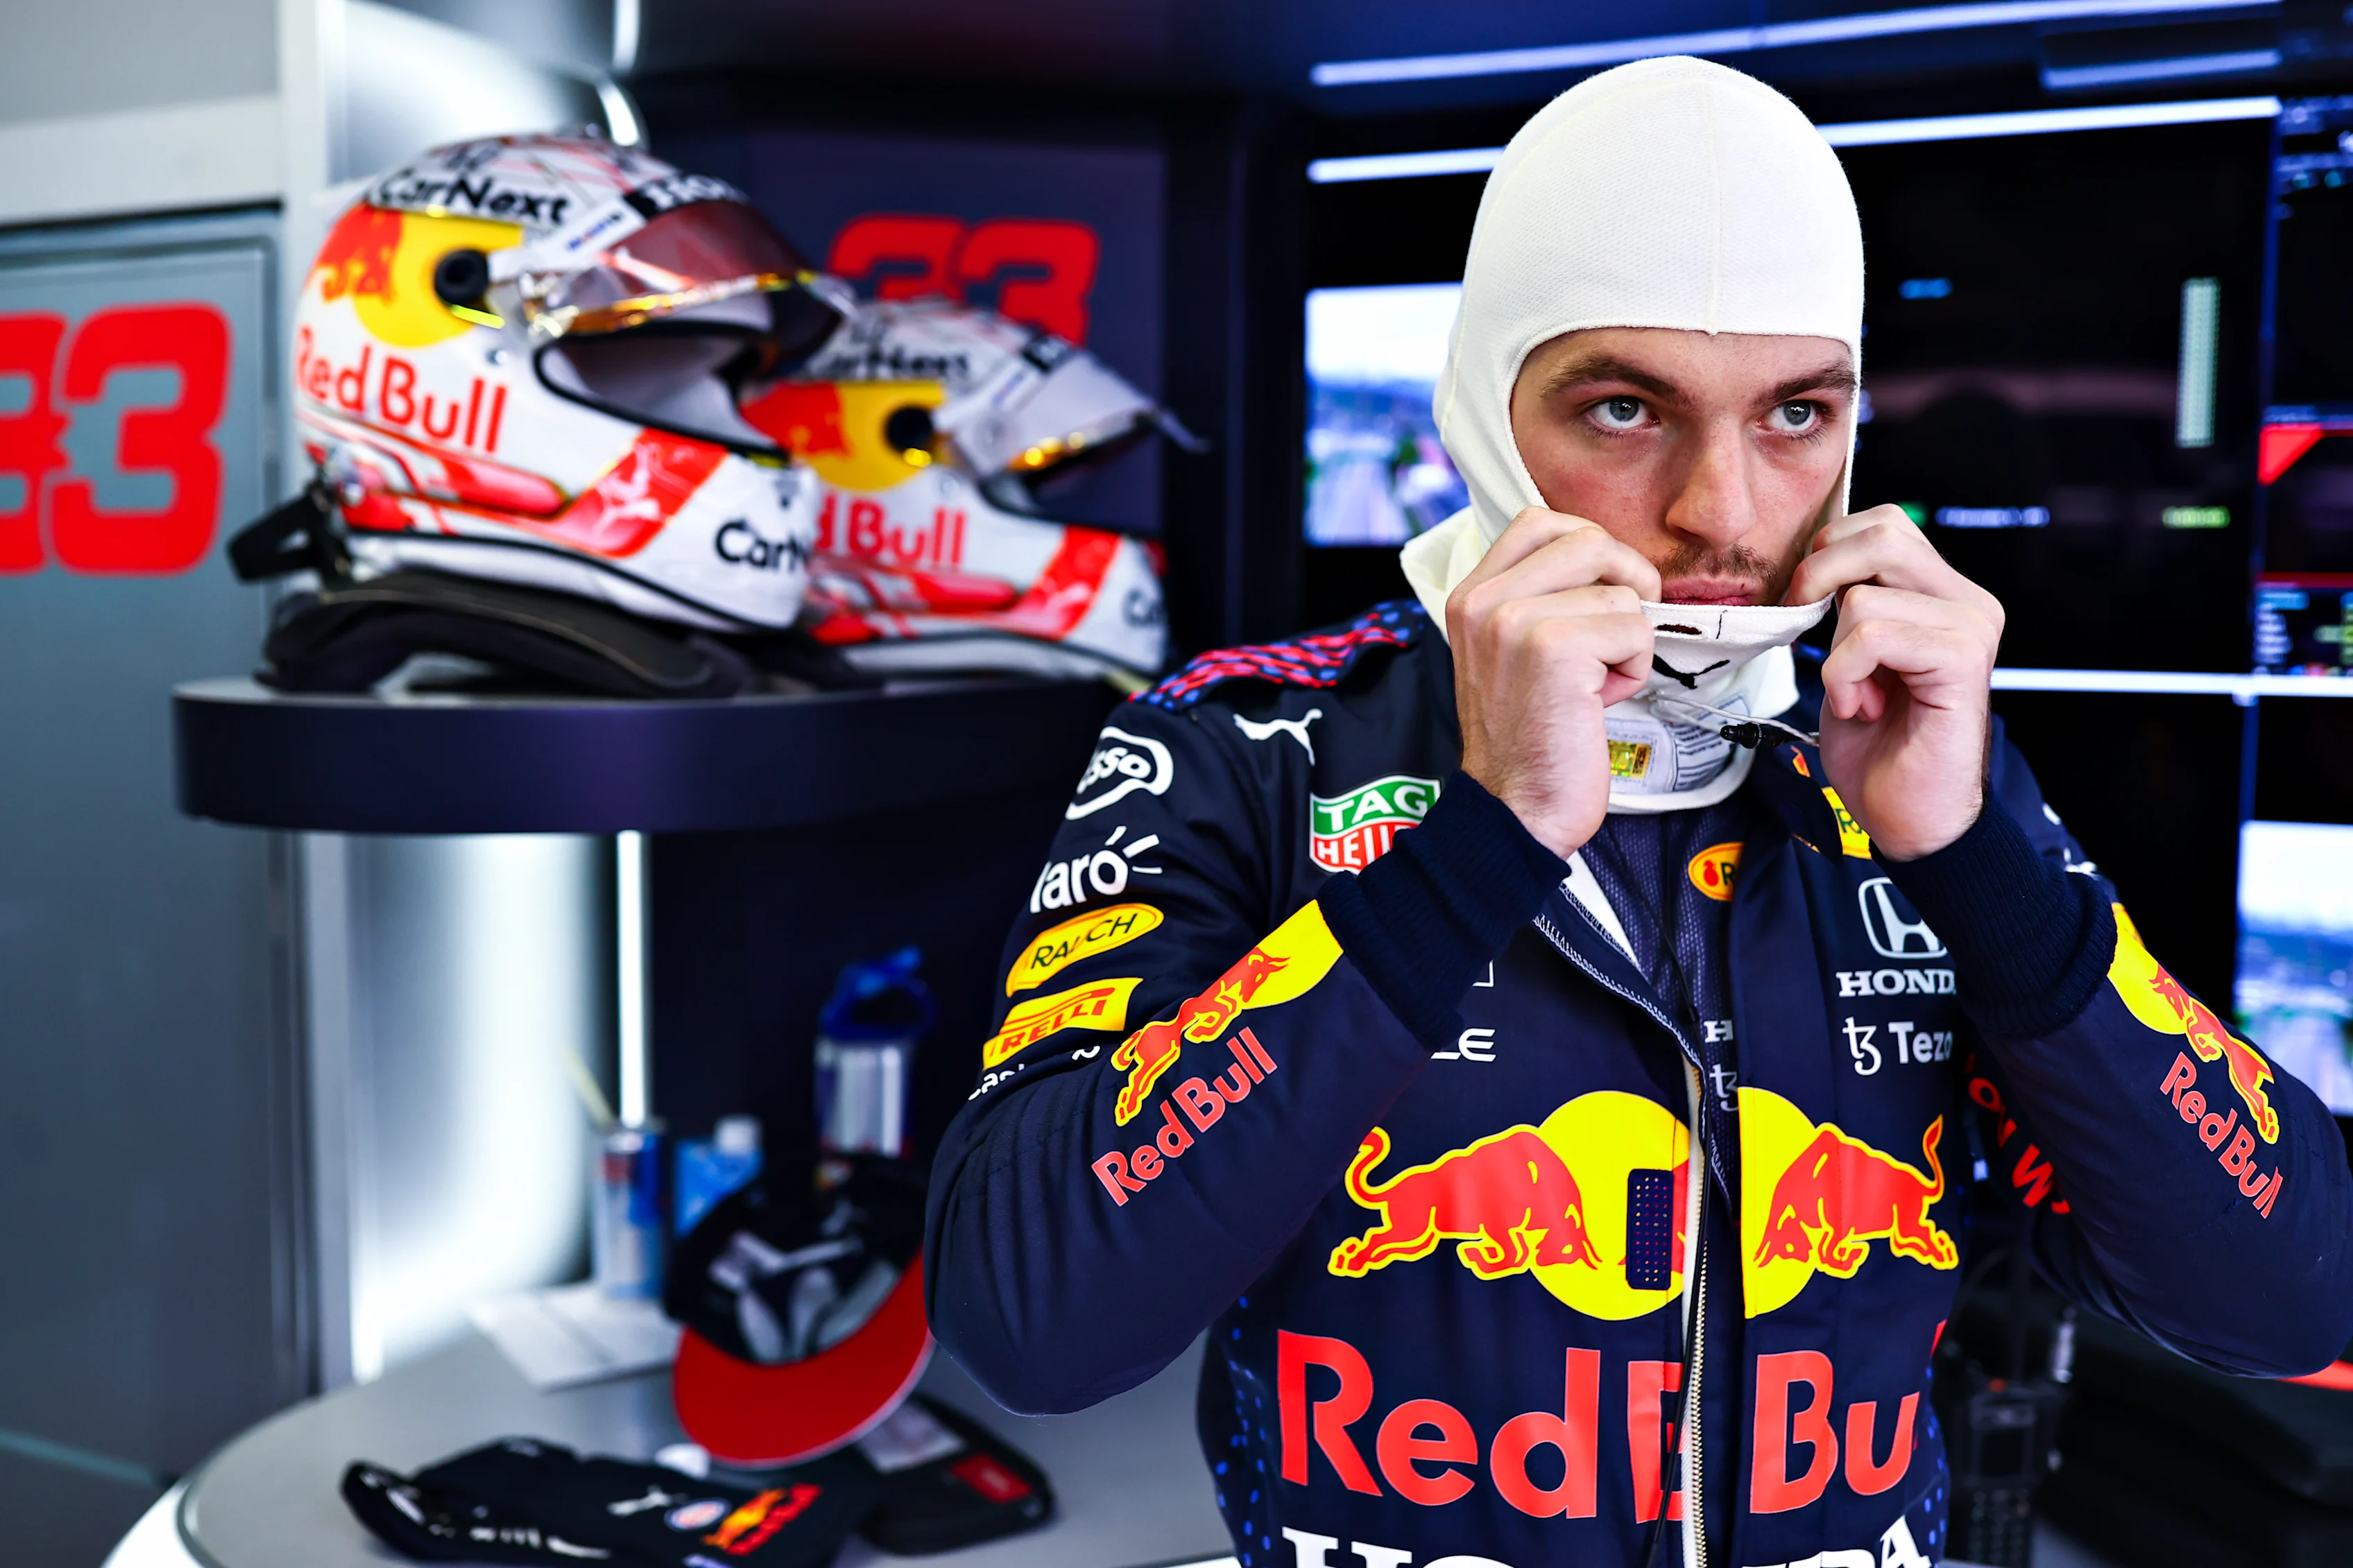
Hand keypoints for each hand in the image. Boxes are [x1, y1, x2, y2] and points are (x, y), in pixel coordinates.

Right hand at [1449, 507, 1661, 858]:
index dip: (1589, 547)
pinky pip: (1633, 629)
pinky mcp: (1554, 648)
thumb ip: (1538, 599)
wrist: (1515, 808)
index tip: (1600, 590)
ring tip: (1596, 681)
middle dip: (1626, 581)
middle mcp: (1484, 601)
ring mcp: (1514, 621)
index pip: (1538, 521)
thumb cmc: (1528, 736)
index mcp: (1471, 596)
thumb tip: (1608, 561)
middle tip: (1622, 630)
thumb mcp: (1510, 651)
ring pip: (1619, 591)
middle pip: (1587, 539)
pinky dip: (1633, 669)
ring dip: (1627, 639)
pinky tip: (1598, 702)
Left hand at [1786, 505, 2004, 859]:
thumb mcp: (1851, 655)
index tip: (1807, 610)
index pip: (1880, 525)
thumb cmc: (1877, 742)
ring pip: (1865, 593)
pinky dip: (1844, 674)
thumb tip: (1810, 562)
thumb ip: (1846, 602)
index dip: (1827, 556)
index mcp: (1942, 592)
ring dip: (1835, 650)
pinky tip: (1862, 707)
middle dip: (1820, 578)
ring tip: (1856, 692)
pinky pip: (1872, 636)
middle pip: (1881, 534)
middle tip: (1808, 630)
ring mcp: (1972, 626)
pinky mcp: (1963, 660)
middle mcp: (1967, 600)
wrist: (1909, 816)